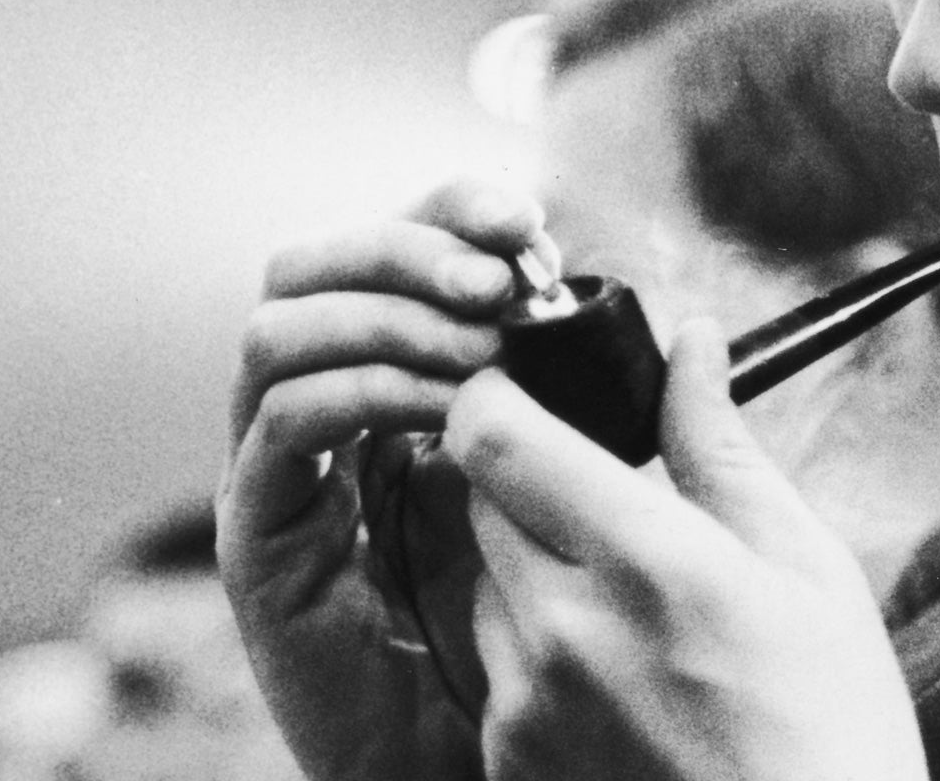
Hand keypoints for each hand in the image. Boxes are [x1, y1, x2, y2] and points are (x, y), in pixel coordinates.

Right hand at [217, 181, 551, 780]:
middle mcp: (317, 400)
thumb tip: (679, 325)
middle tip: (499, 286)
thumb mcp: (578, 478)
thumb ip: (596, 401)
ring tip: (480, 354)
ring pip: (278, 328)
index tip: (529, 226)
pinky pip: (283, 426)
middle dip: (407, 249)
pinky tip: (442, 413)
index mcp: (389, 366)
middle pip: (310, 263)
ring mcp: (277, 465)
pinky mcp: (260, 535)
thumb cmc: (531, 607)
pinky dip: (364, 393)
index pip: (390, 242)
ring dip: (388, 319)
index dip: (450, 212)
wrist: (481, 745)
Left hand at [446, 321, 929, 780]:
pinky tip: (624, 678)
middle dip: (530, 475)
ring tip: (634, 607)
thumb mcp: (801, 562)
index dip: (492, 392)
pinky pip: (497, 665)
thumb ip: (719, 444)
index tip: (523, 381)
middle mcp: (563, 636)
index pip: (495, 440)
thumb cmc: (829, 718)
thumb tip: (692, 339)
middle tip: (608, 495)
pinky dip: (541, 647)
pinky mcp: (507, 763)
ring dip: (535, 566)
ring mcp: (525, 710)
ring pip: (486, 582)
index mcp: (647, 566)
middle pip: (480, 500)